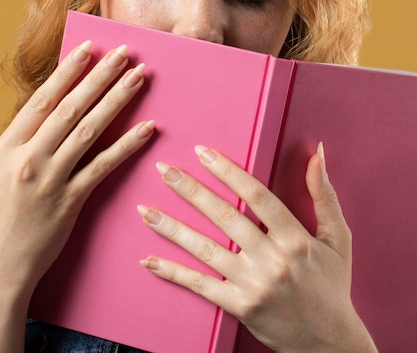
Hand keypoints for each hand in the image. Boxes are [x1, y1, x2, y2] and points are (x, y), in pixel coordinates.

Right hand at [0, 41, 154, 305]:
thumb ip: (24, 137)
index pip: (43, 100)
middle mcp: (30, 157)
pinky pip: (103, 166)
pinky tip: (148, 128)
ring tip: (139, 77)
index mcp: (8, 145)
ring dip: (117, 100)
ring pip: (89, 130)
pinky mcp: (70, 201)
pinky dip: (126, 145)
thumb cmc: (0, 212)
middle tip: (125, 54)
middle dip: (100, 76)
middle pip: (70, 108)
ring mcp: (51, 179)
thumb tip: (48, 105)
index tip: (89, 49)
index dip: (67, 71)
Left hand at [138, 146, 376, 352]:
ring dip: (172, 228)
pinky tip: (149, 260)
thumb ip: (324, 195)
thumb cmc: (332, 286)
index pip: (257, 196)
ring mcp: (253, 285)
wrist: (329, 342)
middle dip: (191, 190)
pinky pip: (200, 286)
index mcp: (295, 239)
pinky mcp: (239, 307)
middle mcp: (272, 260)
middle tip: (165, 169)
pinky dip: (173, 273)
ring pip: (205, 250)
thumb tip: (317, 152)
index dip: (228, 171)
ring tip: (145, 210)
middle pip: (225, 217)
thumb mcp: (337, 239)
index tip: (204, 152)